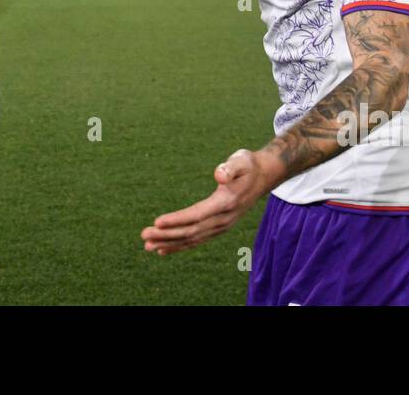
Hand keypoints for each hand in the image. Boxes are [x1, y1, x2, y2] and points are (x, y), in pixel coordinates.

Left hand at [140, 148, 276, 254]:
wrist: (264, 177)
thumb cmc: (248, 165)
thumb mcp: (241, 160)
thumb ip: (230, 167)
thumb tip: (219, 174)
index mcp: (226, 203)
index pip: (197, 215)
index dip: (177, 220)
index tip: (157, 222)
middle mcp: (224, 219)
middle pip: (191, 230)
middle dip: (167, 235)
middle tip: (144, 236)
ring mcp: (222, 226)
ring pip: (192, 238)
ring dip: (170, 243)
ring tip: (148, 246)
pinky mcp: (218, 227)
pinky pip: (197, 240)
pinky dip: (180, 246)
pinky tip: (164, 249)